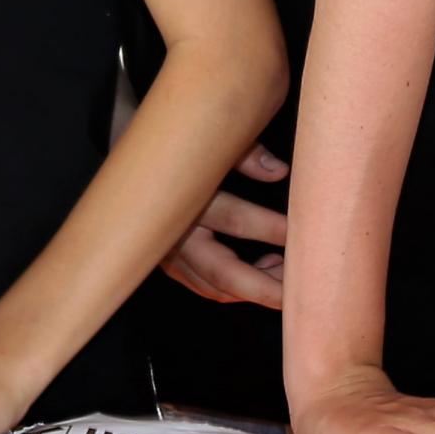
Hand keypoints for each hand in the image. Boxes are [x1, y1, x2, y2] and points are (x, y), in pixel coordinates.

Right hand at [160, 148, 290, 306]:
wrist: (134, 166)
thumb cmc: (176, 149)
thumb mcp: (210, 143)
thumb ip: (244, 154)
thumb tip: (279, 172)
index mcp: (183, 199)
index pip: (233, 219)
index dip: (269, 228)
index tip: (301, 233)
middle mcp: (173, 234)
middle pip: (222, 272)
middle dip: (264, 286)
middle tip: (297, 289)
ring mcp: (168, 255)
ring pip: (215, 287)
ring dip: (254, 290)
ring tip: (288, 275)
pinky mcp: (170, 265)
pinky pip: (206, 287)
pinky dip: (237, 289)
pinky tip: (264, 269)